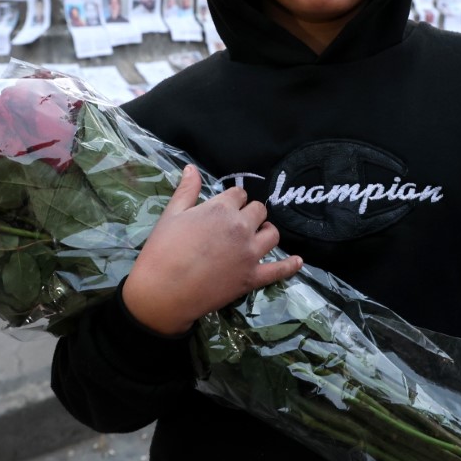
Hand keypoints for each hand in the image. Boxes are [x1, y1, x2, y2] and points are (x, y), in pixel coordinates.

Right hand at [122, 165, 302, 335]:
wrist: (163, 292)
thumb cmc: (162, 250)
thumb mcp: (172, 214)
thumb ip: (187, 190)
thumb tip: (192, 167)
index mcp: (221, 209)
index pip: (239, 194)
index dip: (232, 200)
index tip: (224, 208)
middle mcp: (241, 228)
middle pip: (259, 210)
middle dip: (250, 213)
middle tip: (236, 223)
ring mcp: (250, 254)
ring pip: (272, 234)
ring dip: (265, 231)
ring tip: (257, 235)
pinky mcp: (252, 278)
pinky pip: (279, 270)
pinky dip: (290, 265)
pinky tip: (297, 261)